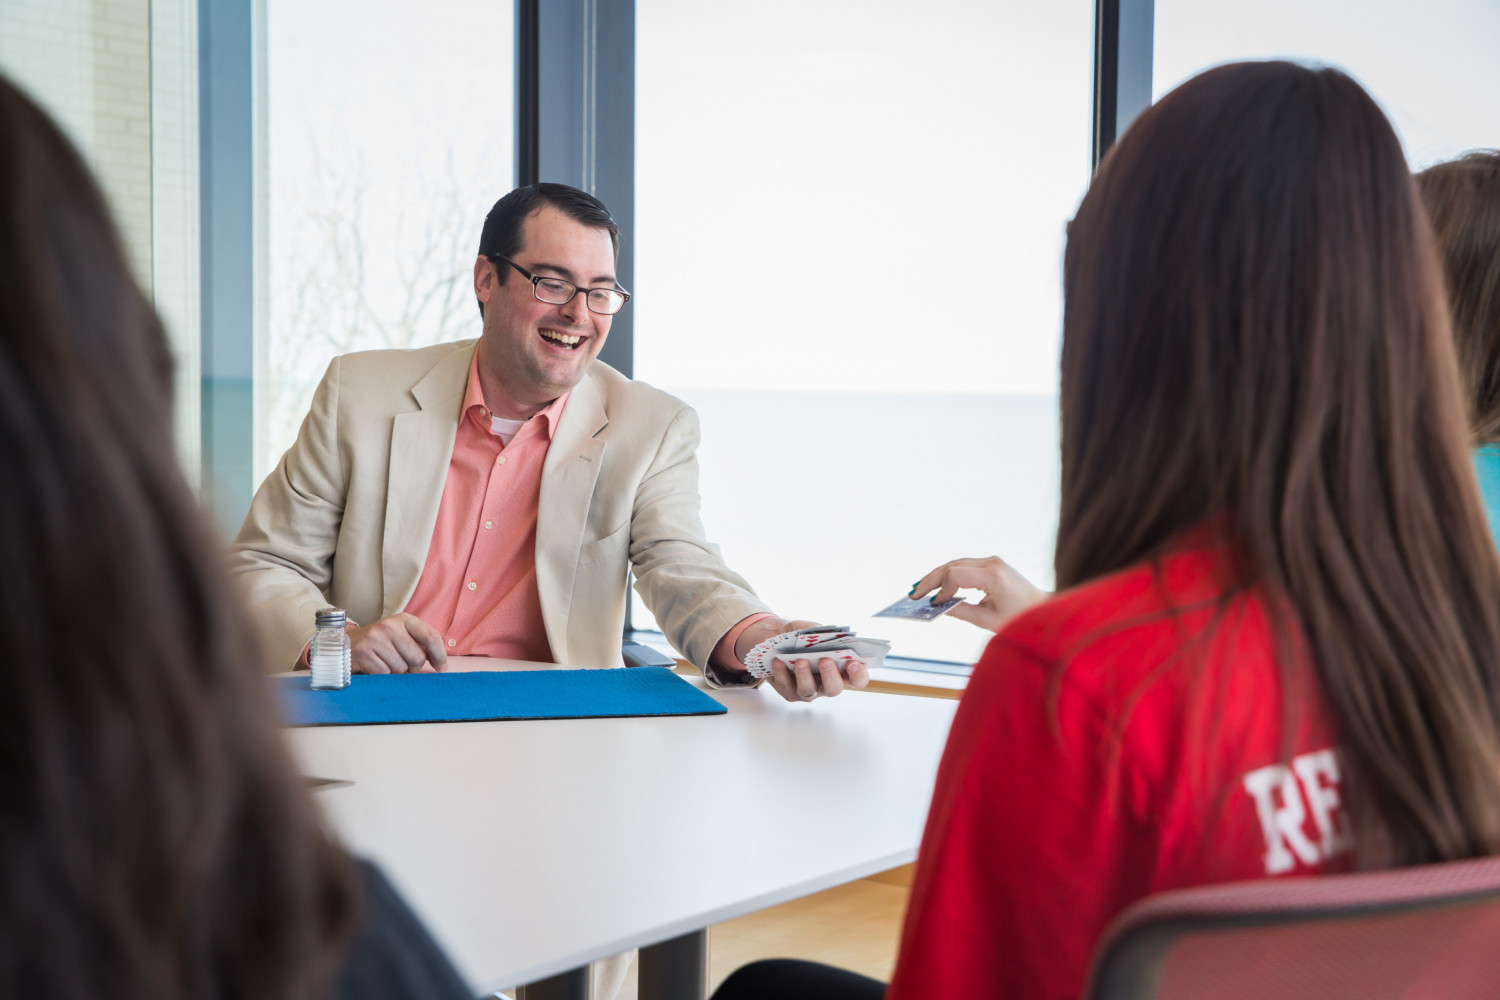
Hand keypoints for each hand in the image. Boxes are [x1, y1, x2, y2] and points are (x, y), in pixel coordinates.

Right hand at [347, 613, 447, 673]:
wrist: (347, 643)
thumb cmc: (381, 642)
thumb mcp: (401, 635)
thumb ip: (420, 644)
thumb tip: (441, 665)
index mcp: (404, 619)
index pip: (431, 636)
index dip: (440, 655)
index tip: (441, 667)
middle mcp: (390, 625)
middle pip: (417, 658)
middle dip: (413, 667)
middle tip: (403, 664)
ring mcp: (375, 638)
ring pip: (401, 668)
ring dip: (396, 671)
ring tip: (385, 662)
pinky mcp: (363, 652)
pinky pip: (385, 674)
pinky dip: (382, 675)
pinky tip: (375, 666)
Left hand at [738, 618, 869, 701]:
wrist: (775, 638)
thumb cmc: (801, 636)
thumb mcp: (813, 630)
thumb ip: (822, 634)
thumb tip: (826, 636)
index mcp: (839, 670)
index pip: (857, 679)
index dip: (858, 674)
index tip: (854, 662)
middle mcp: (825, 684)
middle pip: (834, 689)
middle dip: (830, 676)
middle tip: (825, 660)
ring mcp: (808, 690)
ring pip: (808, 691)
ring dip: (805, 676)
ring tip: (801, 661)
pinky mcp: (788, 691)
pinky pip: (786, 685)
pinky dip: (781, 672)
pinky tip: (778, 660)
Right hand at [910, 556, 1047, 633]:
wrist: (1043, 609)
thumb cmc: (1021, 619)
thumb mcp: (989, 621)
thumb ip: (962, 612)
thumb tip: (938, 607)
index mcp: (994, 576)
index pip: (956, 575)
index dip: (941, 589)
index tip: (932, 604)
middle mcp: (993, 563)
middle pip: (952, 566)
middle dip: (931, 580)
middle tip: (913, 593)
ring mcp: (992, 561)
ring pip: (956, 563)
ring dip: (937, 576)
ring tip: (919, 589)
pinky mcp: (992, 564)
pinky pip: (964, 566)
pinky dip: (948, 575)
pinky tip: (936, 585)